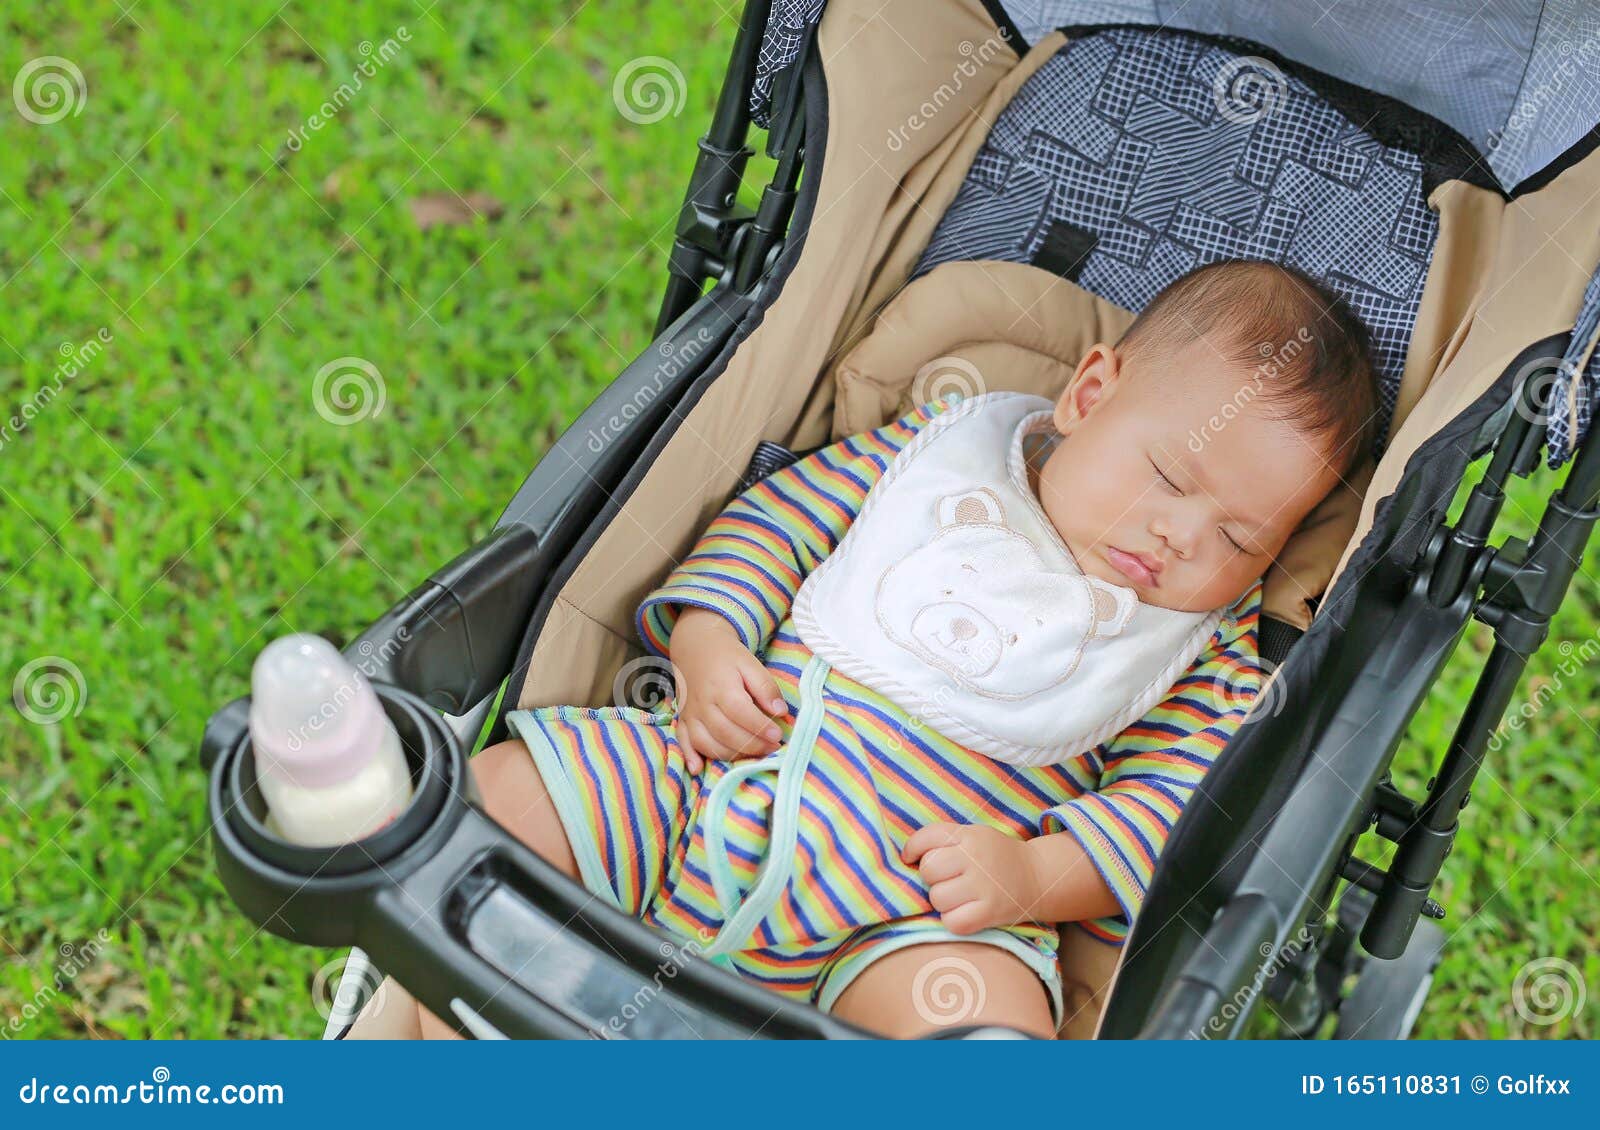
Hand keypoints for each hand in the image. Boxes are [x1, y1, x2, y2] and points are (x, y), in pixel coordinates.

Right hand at [668, 607, 787, 771]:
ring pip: (708, 743)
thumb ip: (765, 687)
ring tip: (754, 755)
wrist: (695, 646)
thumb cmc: (727, 657)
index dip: (760, 727)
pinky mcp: (683, 720)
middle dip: (752, 746)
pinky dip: (690, 757)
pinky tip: (699, 769)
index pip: (741, 713)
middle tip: (773, 748)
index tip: (778, 735)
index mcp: (721, 687)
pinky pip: (684, 742)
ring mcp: (690, 714)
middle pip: (725, 733)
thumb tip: (780, 712)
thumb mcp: (750, 663)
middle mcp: (703, 704)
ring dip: (732, 755)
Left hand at [902, 822, 1044, 934]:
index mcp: (969, 835)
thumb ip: (944, 841)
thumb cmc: (995, 857)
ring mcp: (983, 886)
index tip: (911, 859)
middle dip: (932, 878)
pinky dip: (953, 920)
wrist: (1038, 877)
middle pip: (928, 870)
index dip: (912, 850)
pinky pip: (952, 921)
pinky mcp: (989, 912)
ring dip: (942, 901)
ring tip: (959, 896)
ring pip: (937, 898)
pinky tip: (965, 912)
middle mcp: (975, 858)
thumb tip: (906, 858)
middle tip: (948, 880)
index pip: (926, 837)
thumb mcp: (973, 835)